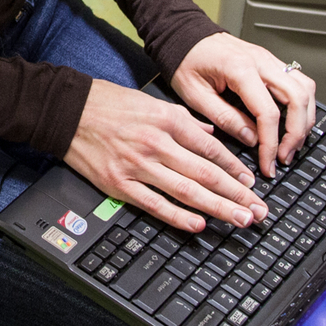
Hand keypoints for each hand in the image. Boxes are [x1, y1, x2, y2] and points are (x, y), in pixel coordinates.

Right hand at [64, 80, 266, 234]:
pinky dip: (179, 216)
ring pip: (188, 191)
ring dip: (219, 208)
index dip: (235, 169)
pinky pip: (155, 204)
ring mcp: (139, 166)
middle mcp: (157, 143)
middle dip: (237, 194)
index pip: (211, 149)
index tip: (252, 184)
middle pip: (206, 173)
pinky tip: (199, 224)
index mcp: (168, 120)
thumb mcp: (151, 101)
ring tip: (240, 219)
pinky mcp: (120, 184)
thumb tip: (210, 136)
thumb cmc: (108, 104)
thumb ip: (184, 121)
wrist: (67, 112)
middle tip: (258, 210)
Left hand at [170, 33, 316, 177]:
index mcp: (240, 69)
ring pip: (305, 88)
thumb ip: (225, 118)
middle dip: (296, 133)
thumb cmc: (187, 61)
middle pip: (298, 98)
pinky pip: (299, 82)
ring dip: (305, 119)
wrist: (185, 35)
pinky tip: (294, 121)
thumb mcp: (195, 96)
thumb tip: (252, 139)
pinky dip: (302, 104)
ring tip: (292, 143)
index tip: (268, 163)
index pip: (268, 112)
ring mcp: (269, 59)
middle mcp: (261, 61)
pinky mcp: (271, 62)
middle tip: (285, 157)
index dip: (271, 143)